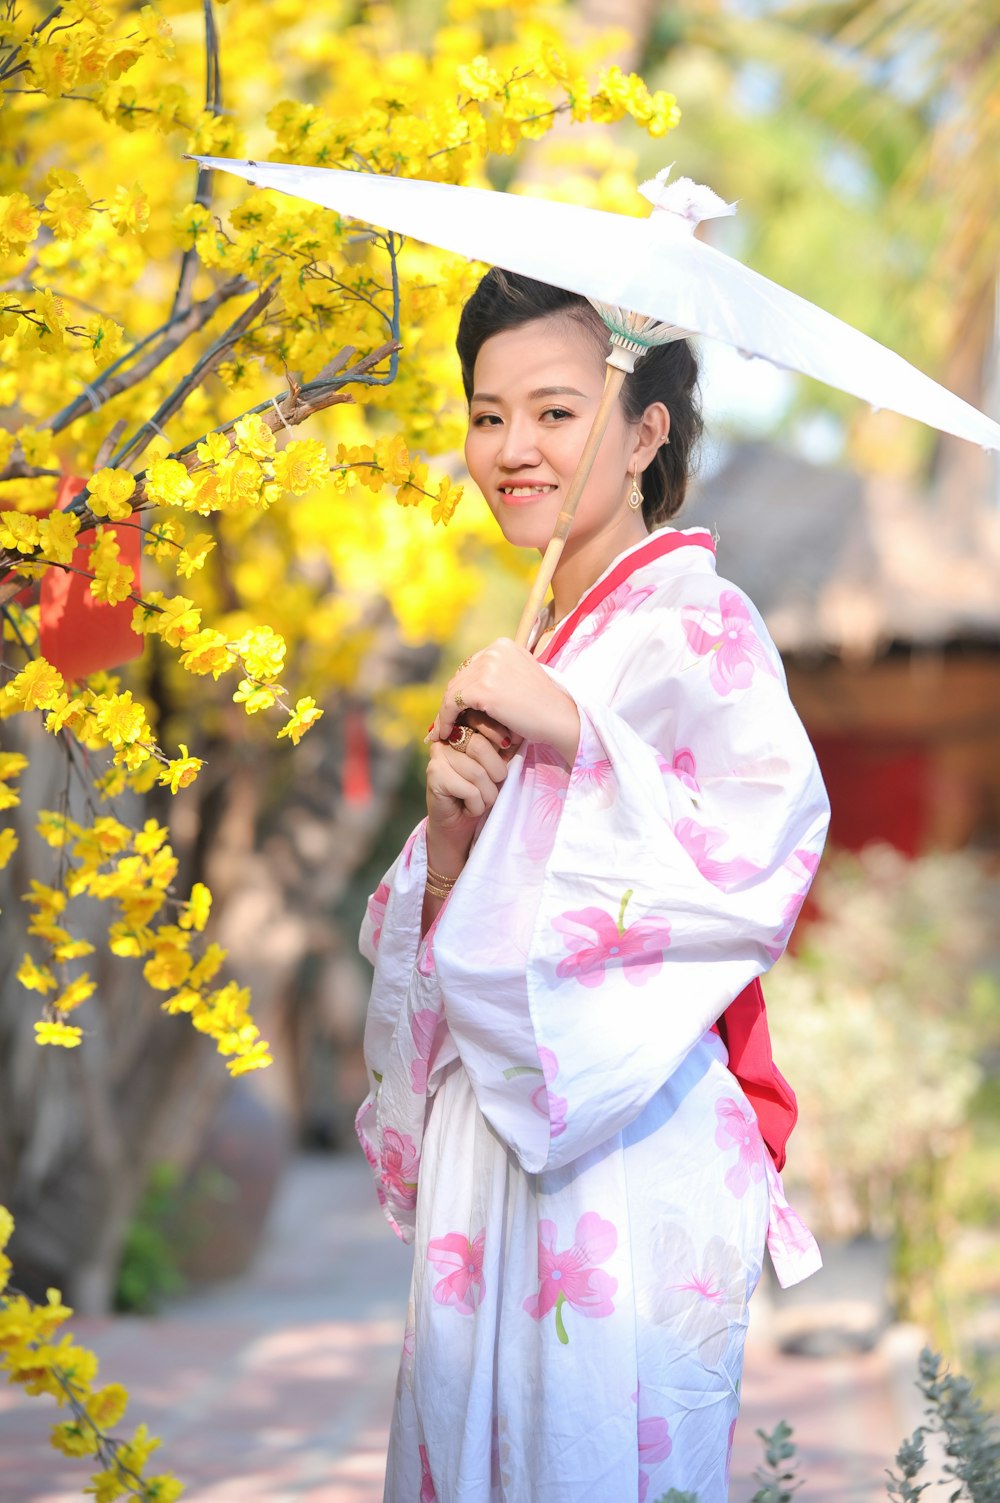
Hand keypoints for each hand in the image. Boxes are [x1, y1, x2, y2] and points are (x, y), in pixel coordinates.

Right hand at [425, 728, 510, 868]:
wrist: (458, 824)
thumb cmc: (480, 793)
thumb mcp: (495, 767)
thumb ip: (502, 748)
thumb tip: (519, 734)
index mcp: (461, 731)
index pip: (481, 721)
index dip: (499, 735)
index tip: (509, 747)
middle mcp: (446, 740)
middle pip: (480, 746)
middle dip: (496, 773)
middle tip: (493, 788)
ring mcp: (437, 757)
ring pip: (477, 773)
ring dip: (488, 795)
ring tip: (482, 801)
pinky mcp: (434, 776)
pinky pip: (469, 790)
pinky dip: (477, 805)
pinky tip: (469, 808)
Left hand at [429, 639, 579, 763]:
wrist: (560, 718)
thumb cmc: (543, 706)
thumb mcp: (519, 678)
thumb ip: (497, 675)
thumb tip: (470, 687)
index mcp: (503, 645)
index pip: (471, 667)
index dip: (462, 689)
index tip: (455, 708)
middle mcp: (493, 651)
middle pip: (460, 677)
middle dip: (451, 701)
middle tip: (443, 722)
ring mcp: (487, 668)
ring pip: (453, 691)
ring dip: (445, 713)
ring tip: (443, 731)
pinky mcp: (482, 689)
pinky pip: (451, 704)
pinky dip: (445, 719)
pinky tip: (445, 733)